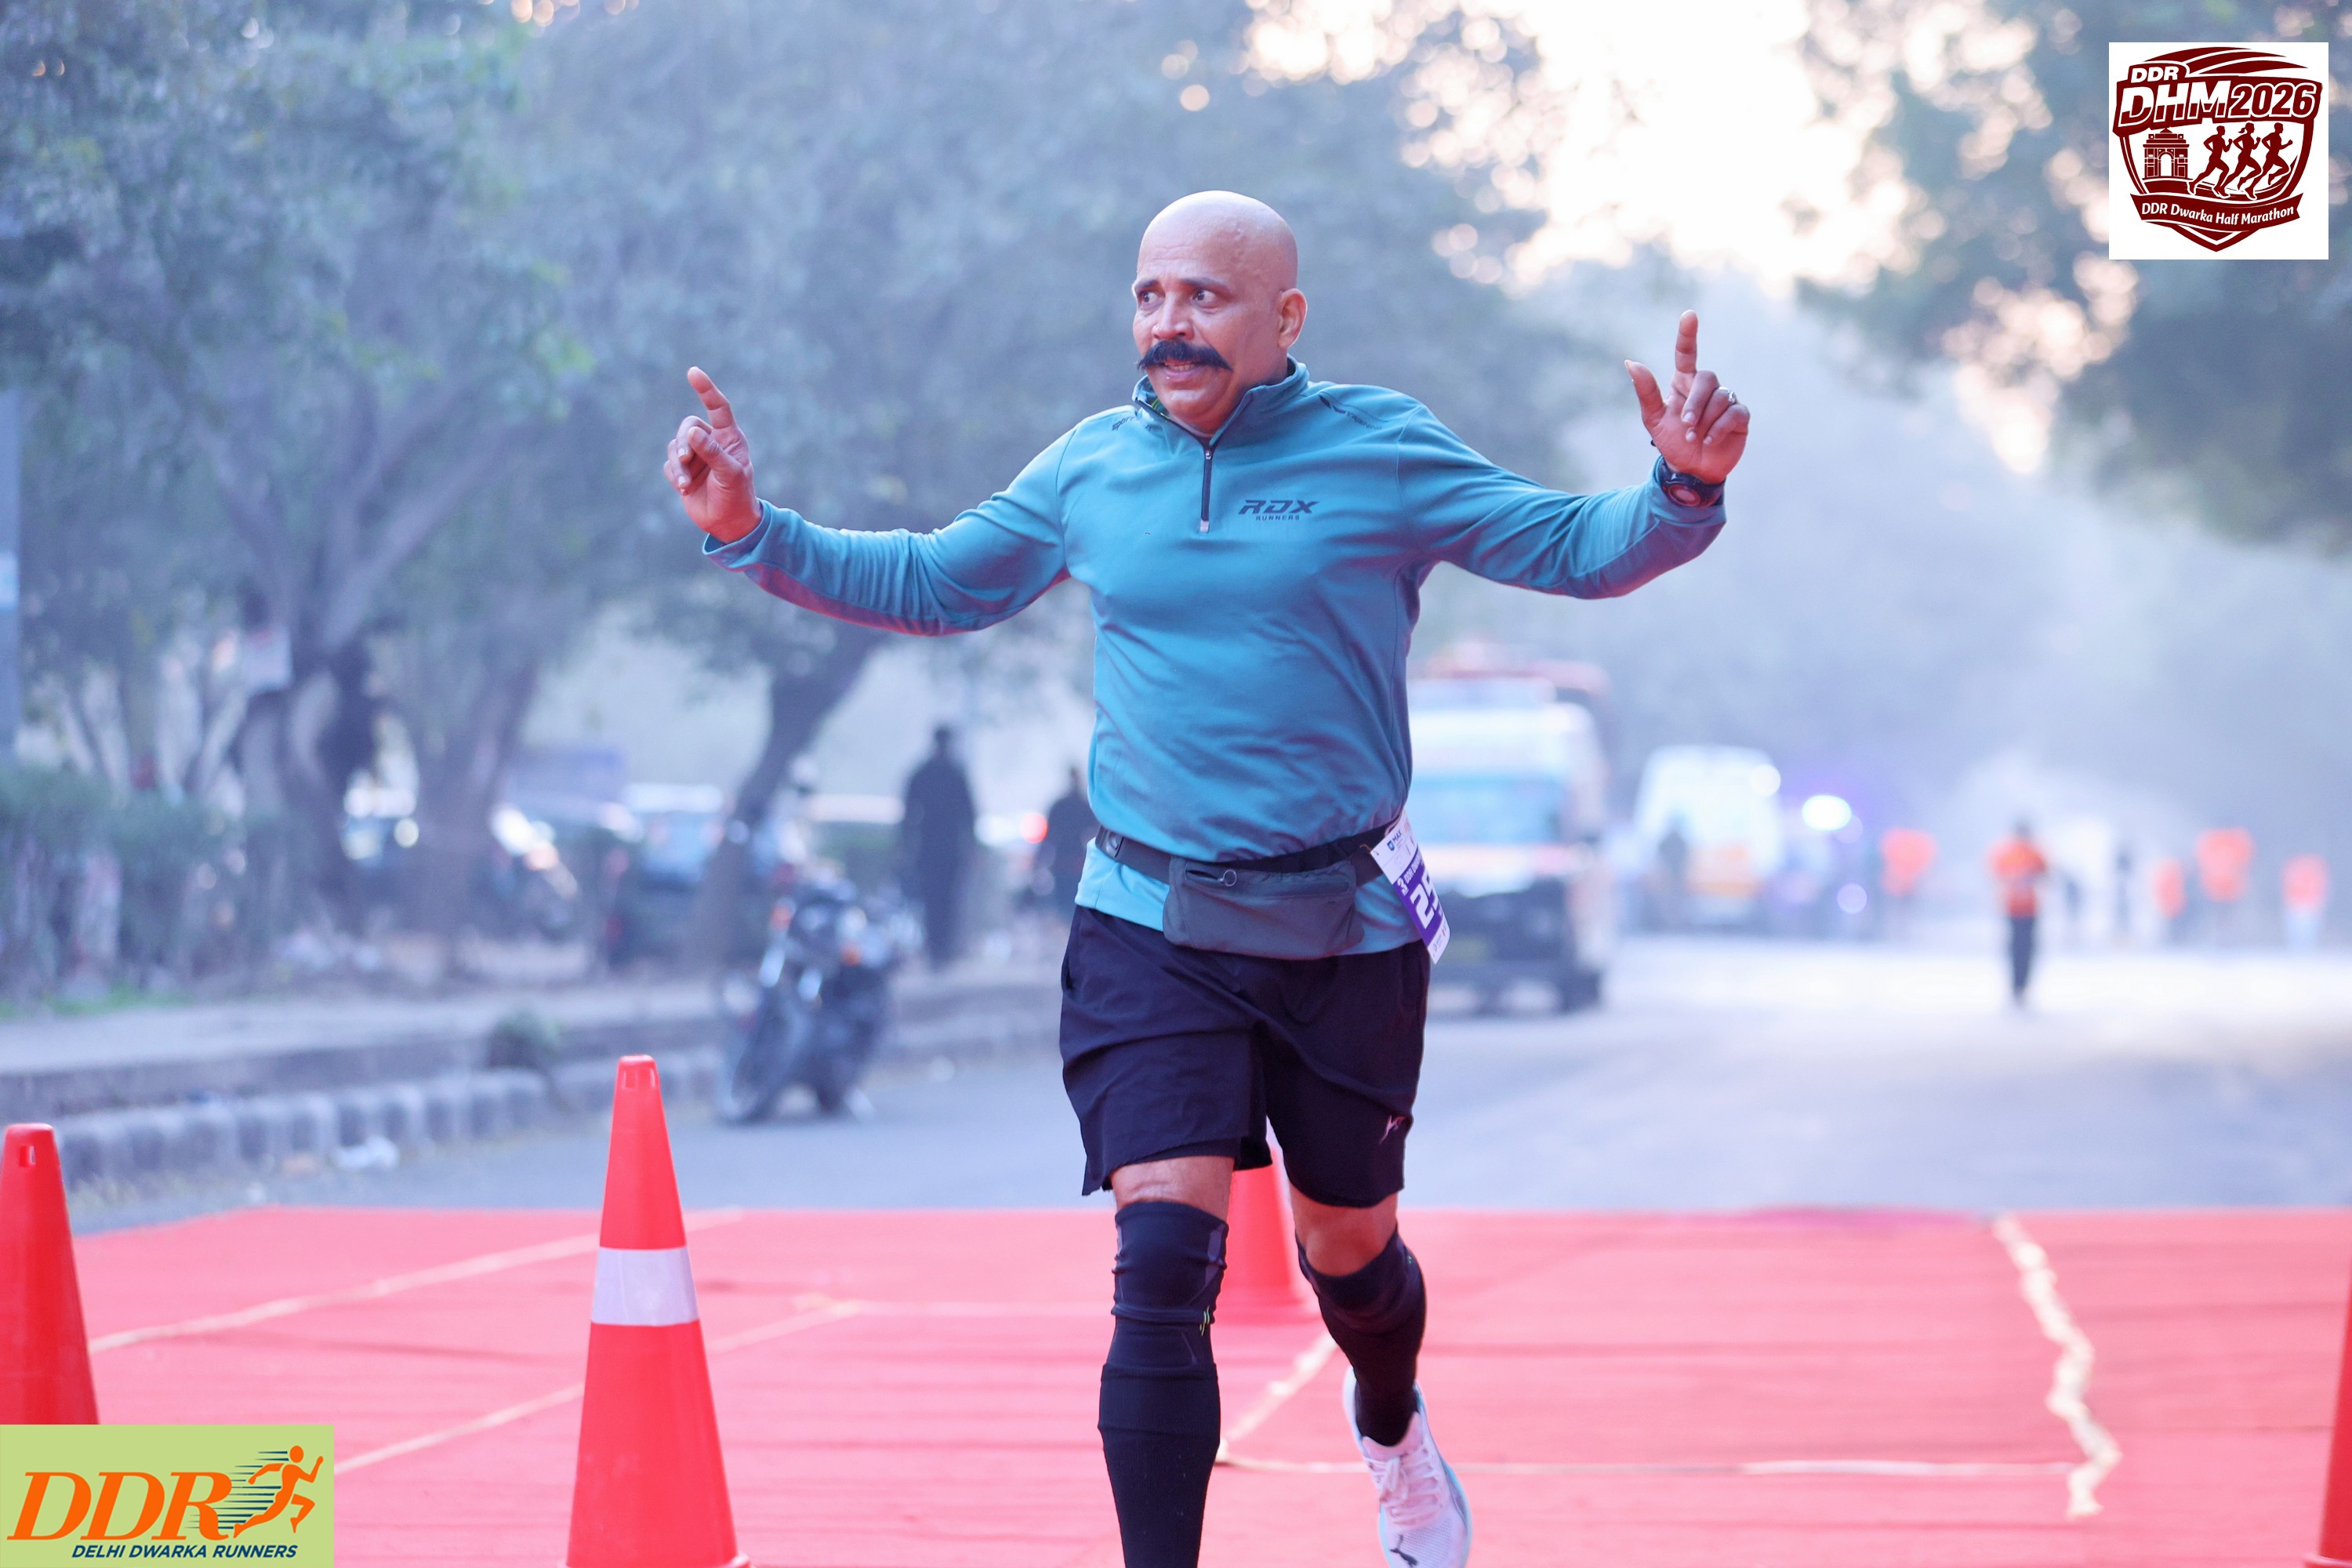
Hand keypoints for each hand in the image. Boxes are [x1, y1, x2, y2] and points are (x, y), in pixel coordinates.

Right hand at [664, 367, 759, 542]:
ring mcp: (695, 456)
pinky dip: (675, 475)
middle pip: (687, 427)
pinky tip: (684, 489)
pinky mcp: (682, 471)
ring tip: (686, 485)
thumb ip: (712, 452)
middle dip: (684, 443)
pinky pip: (669, 464)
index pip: (718, 408)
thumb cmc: (738, 496)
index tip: (693, 372)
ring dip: (678, 465)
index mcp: (729, 437)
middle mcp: (711, 442)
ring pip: (675, 446)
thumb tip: (692, 432)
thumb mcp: (730, 473)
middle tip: (686, 460)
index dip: (706, 389)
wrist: (729, 523)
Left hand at [1626, 311, 1747, 485]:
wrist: (1691, 470)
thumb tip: (1631, 362)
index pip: (1686, 353)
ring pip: (1720, 398)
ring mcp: (1725, 400)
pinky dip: (1718, 428)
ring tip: (1695, 439)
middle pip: (1707, 378)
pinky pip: (1733, 413)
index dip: (1688, 334)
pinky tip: (1708, 441)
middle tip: (1685, 425)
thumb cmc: (1672, 442)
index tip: (1689, 315)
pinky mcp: (1739, 416)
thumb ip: (1646, 391)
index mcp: (1684, 382)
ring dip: (1704, 421)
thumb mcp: (1653, 419)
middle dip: (1695, 402)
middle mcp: (1705, 388)